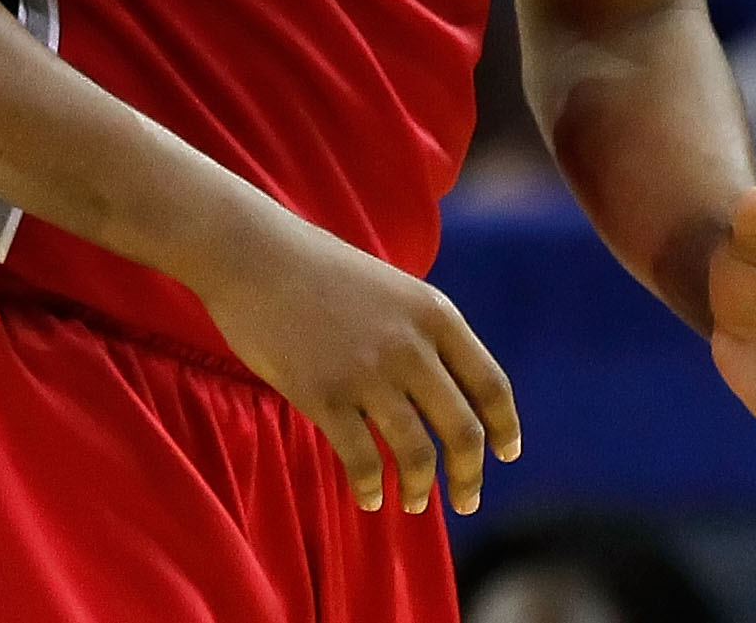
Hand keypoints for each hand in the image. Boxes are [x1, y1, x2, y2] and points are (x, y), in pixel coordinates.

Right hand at [195, 200, 520, 515]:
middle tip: (466, 500)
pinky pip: (361, 460)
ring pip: (417, 455)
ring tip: (411, 503)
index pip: (491, 385)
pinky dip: (370, 488)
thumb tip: (443, 391)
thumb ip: (421, 332)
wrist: (250, 251)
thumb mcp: (389, 287)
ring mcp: (366, 372)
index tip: (505, 453)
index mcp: (434, 314)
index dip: (505, 427)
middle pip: (463, 431)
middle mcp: (410, 346)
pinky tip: (368, 496)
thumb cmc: (314, 267)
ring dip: (419, 490)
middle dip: (470, 475)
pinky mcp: (322, 394)